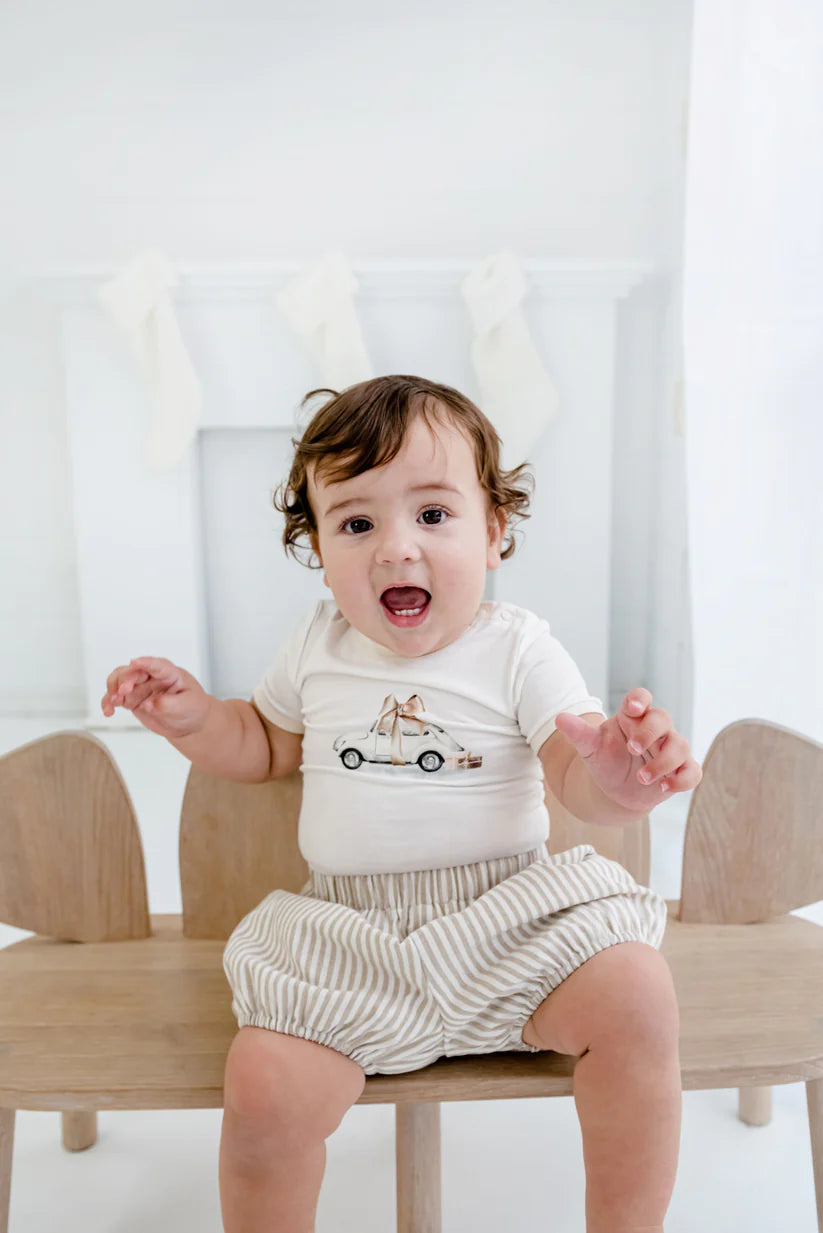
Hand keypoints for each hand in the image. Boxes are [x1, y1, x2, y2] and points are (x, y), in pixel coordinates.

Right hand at [101, 657, 210, 738]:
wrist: (189, 722)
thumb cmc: (192, 707)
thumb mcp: (187, 705)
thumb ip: (168, 704)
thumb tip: (148, 704)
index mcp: (169, 673)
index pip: (156, 665)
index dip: (145, 662)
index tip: (134, 662)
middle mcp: (151, 677)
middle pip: (132, 671)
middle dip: (124, 679)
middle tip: (123, 692)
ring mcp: (139, 687)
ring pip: (119, 681)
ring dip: (112, 690)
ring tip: (113, 703)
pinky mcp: (132, 699)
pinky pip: (116, 698)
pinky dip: (108, 702)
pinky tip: (108, 711)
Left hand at [554, 688, 702, 814]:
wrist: (614, 790)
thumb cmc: (605, 760)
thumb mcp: (589, 747)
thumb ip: (578, 733)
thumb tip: (559, 718)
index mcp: (632, 717)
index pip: (641, 698)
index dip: (640, 699)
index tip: (632, 708)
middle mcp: (655, 730)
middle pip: (663, 718)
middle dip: (650, 732)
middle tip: (632, 748)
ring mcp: (670, 750)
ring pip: (680, 745)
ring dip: (663, 762)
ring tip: (641, 777)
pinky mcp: (679, 771)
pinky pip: (693, 771)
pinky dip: (682, 779)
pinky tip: (664, 788)